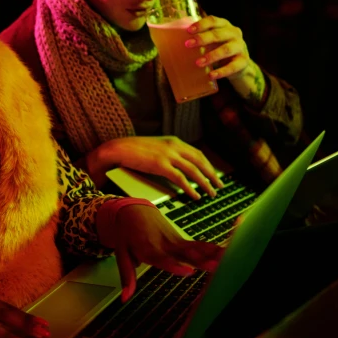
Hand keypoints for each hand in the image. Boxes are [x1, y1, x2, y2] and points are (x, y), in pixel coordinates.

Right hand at [91, 136, 222, 199]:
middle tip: (219, 185)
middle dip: (212, 175)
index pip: (198, 153)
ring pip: (194, 170)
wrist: (118, 149)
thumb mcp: (156, 147)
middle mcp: (174, 146)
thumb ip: (168, 153)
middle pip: (200, 161)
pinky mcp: (160, 165)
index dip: (208, 165)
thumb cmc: (134, 150)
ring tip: (211, 193)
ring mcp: (168, 155)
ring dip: (205, 183)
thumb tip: (179, 166)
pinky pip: (180, 179)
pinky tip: (195, 195)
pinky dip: (190, 188)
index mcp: (174, 141)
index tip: (214, 174)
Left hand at [107, 205, 223, 301]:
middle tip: (216, 266)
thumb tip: (125, 298)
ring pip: (195, 248)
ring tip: (229, 258)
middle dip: (200, 260)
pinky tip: (229, 252)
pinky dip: (213, 249)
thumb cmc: (126, 233)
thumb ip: (127, 276)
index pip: (162, 259)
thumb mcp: (121, 253)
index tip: (188, 271)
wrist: (133, 210)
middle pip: (184, 254)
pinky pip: (198, 246)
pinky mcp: (182, 241)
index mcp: (148, 248)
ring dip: (212, 254)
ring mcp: (175, 242)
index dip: (174, 265)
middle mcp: (164, 245)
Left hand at [185, 15, 267, 106]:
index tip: (188, 30)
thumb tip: (166, 43)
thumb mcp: (210, 41)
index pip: (213, 20)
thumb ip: (196, 39)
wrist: (239, 65)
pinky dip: (222, 72)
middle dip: (202, 39)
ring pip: (226, 49)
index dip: (201, 24)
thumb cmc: (217, 49)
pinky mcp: (243, 61)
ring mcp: (241, 47)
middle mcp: (234, 33)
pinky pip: (233, 66)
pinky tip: (211, 75)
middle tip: (188, 45)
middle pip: (218, 34)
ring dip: (211, 56)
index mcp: (224, 25)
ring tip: (198, 63)